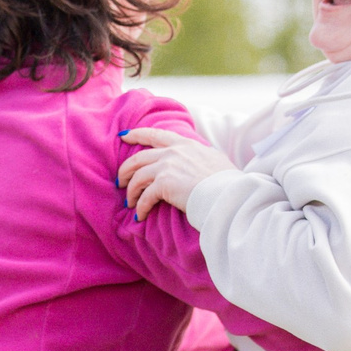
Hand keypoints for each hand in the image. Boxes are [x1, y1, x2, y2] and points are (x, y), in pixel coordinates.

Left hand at [117, 127, 233, 216]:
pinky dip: (141, 208)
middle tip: (121, 180)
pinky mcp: (164, 184)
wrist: (228, 193)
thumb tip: (204, 160)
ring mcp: (167, 166)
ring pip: (138, 177)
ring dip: (131, 191)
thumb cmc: (228, 182)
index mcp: (185, 144)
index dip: (137, 134)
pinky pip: (145, 197)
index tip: (124, 135)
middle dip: (126, 169)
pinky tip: (140, 216)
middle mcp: (173, 152)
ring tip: (130, 203)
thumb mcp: (215, 160)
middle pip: (139, 157)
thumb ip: (202, 157)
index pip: (156, 134)